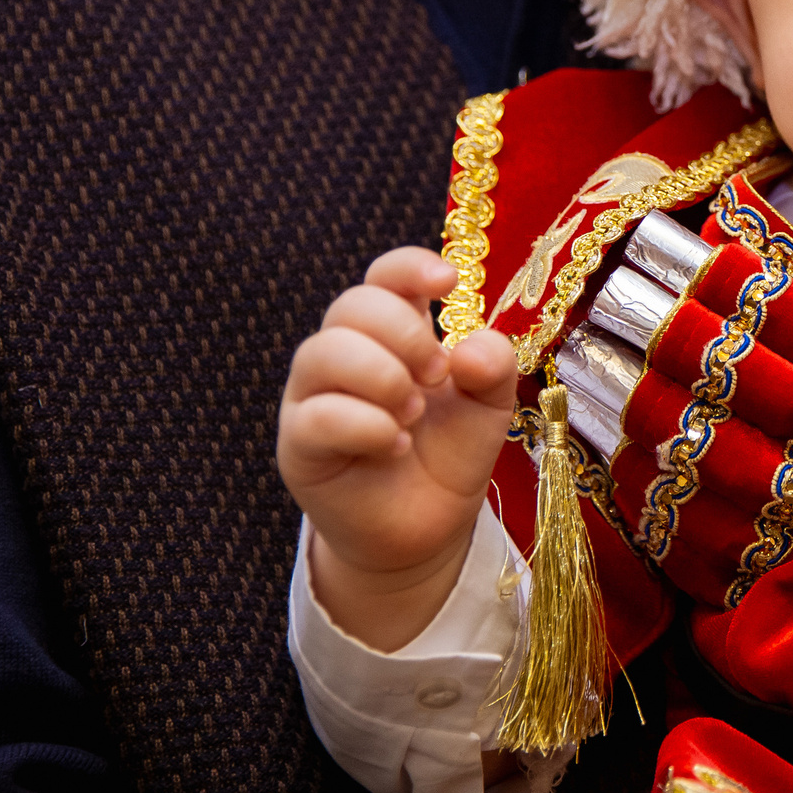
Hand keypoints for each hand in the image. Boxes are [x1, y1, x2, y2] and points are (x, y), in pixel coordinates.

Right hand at [277, 246, 518, 650]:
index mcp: (392, 331)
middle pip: (351, 305)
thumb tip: (472, 349)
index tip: (446, 281)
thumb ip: (493, 367)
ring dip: (381, 377)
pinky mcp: (299, 444)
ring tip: (414, 413)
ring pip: (321, 352)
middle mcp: (345, 352)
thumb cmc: (449, 451)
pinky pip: (316, 416)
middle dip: (403, 335)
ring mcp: (314, 396)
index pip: (384, 275)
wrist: (426, 526)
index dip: (409, 267)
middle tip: (438, 377)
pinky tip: (395, 445)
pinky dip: (365, 425)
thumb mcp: (489, 405)